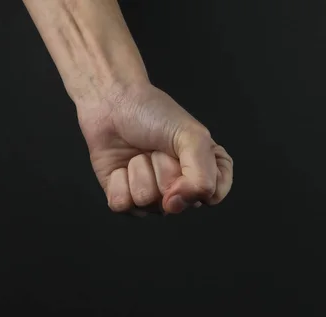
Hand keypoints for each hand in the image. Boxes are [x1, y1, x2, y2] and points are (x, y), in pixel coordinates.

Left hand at [77, 83, 232, 214]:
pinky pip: (123, 205)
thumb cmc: (153, 113)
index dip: (197, 180)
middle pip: (176, 202)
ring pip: (147, 203)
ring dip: (140, 172)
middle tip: (157, 149)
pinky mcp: (123, 199)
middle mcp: (178, 190)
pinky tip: (120, 165)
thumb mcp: (192, 136)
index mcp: (203, 171)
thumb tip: (179, 203)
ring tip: (138, 154)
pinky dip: (118, 181)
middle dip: (164, 170)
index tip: (187, 155)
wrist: (113, 103)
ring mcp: (150, 197)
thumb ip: (202, 174)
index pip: (212, 195)